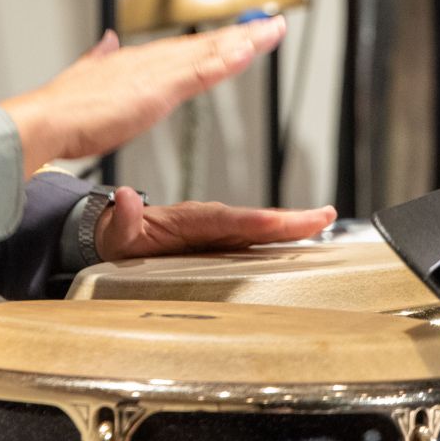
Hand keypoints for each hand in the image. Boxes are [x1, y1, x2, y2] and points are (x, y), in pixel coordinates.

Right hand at [1, 18, 286, 174]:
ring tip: (275, 31)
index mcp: (135, 62)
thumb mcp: (85, 78)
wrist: (45, 120)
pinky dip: (227, 60)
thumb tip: (106, 41)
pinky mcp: (158, 89)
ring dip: (245, 41)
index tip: (243, 34)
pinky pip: (202, 73)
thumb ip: (98, 59)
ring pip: (211, 52)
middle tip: (274, 25)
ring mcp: (156, 72)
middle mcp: (150, 60)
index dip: (216, 41)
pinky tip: (248, 51)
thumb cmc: (61, 112)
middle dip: (242, 34)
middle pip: (205, 45)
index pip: (186, 50)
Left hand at [94, 186, 334, 258]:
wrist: (114, 236)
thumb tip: (125, 197)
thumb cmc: (118, 237)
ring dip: (290, 227)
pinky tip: (297, 241)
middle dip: (290, 221)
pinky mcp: (219, 243)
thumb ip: (125, 219)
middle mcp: (209, 223)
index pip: (231, 221)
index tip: (287, 220)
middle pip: (255, 222)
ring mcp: (216, 233)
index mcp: (190, 220)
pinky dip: (276, 236)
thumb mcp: (117, 233)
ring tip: (322, 224)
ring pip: (258, 229)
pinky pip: (252, 239)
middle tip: (325, 217)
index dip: (260, 221)